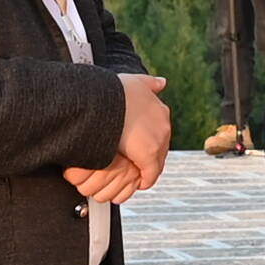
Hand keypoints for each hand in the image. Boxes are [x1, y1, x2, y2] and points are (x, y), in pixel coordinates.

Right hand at [68, 70, 174, 204]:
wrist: (101, 101)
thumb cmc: (112, 91)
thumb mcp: (134, 81)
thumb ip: (150, 83)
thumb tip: (163, 83)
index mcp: (159, 109)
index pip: (159, 130)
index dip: (149, 139)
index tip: (140, 145)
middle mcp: (163, 125)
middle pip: (160, 147)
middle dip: (150, 155)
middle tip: (137, 162)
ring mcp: (158, 140)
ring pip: (157, 160)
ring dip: (148, 168)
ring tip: (136, 174)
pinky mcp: (149, 155)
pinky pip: (150, 173)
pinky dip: (146, 179)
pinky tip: (139, 183)